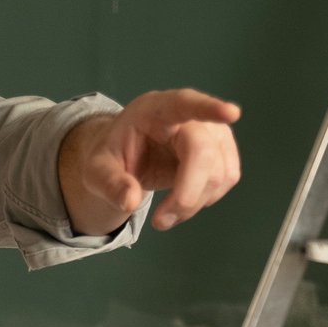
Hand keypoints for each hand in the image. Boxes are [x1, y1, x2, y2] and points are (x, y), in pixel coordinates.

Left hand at [59, 89, 242, 233]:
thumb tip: (130, 201)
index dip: (209, 108)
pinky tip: (181, 202)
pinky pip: (226, 178)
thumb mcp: (96, 171)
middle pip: (204, 153)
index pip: (185, 103)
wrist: (126, 158)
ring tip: (164, 215)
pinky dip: (204, 199)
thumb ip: (110, 184)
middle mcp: (188, 116)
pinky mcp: (223, 150)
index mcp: (155, 110)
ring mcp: (211, 132)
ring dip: (194, 203)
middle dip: (186, 194)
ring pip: (220, 171)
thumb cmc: (113, 156)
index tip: (231, 113)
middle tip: (159, 222)